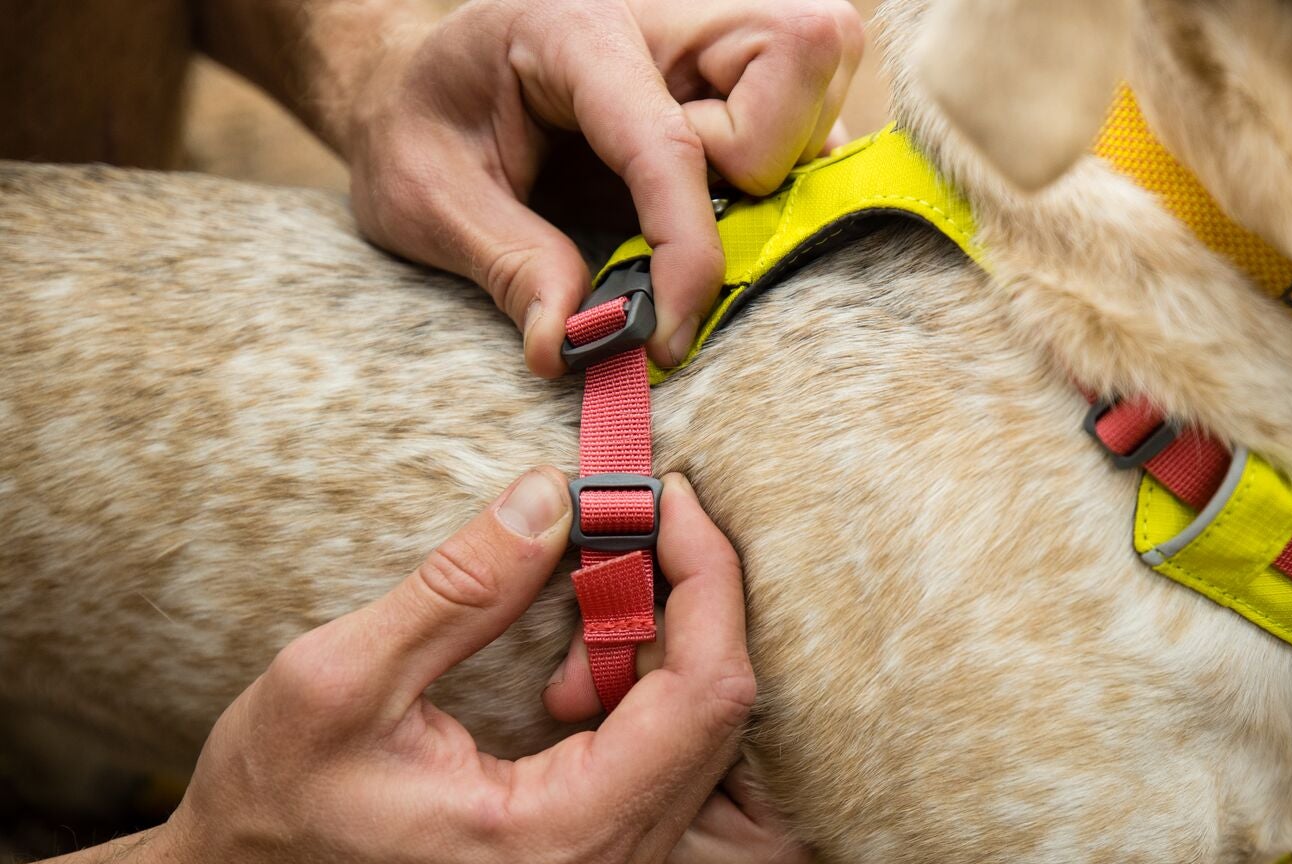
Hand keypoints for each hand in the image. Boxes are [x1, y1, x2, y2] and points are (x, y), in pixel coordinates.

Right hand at [159, 468, 808, 863]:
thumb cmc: (267, 818)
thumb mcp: (337, 683)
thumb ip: (459, 589)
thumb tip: (553, 497)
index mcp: (565, 839)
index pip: (709, 694)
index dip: (707, 580)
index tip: (670, 497)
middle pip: (729, 719)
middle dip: (690, 609)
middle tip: (609, 547)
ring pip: (721, 757)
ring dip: (675, 669)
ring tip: (571, 648)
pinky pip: (687, 789)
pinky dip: (665, 716)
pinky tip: (581, 685)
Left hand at [340, 0, 863, 375]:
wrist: (413, 84)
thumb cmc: (422, 129)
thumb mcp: (427, 201)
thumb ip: (507, 268)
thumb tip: (574, 345)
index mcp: (575, 32)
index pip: (671, 141)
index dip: (687, 253)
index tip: (668, 339)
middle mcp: (661, 14)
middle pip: (800, 48)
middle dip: (768, 157)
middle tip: (695, 209)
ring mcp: (706, 32)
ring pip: (822, 74)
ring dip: (781, 162)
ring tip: (693, 199)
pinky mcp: (734, 67)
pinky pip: (815, 109)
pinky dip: (787, 166)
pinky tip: (719, 195)